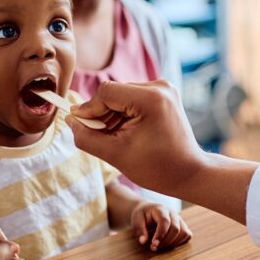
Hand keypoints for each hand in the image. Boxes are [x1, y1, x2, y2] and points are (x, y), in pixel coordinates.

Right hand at [68, 81, 205, 196]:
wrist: (190, 172)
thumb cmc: (158, 168)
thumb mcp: (116, 155)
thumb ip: (87, 137)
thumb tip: (69, 120)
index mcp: (151, 98)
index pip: (106, 92)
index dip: (89, 110)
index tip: (81, 127)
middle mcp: (160, 86)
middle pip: (113, 92)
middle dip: (102, 114)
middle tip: (100, 137)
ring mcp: (163, 88)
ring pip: (121, 95)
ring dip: (112, 114)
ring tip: (115, 138)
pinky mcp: (163, 94)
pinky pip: (132, 98)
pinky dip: (123, 113)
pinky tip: (125, 132)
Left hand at [131, 202, 192, 251]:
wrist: (148, 209)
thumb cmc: (142, 215)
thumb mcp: (136, 220)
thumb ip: (139, 230)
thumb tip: (143, 241)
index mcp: (161, 209)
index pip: (165, 221)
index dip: (160, 235)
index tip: (153, 245)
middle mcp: (173, 213)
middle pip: (175, 228)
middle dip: (165, 241)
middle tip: (154, 248)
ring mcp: (179, 219)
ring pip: (183, 232)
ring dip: (173, 243)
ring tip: (161, 247)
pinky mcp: (182, 225)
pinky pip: (187, 235)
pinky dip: (181, 242)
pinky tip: (169, 245)